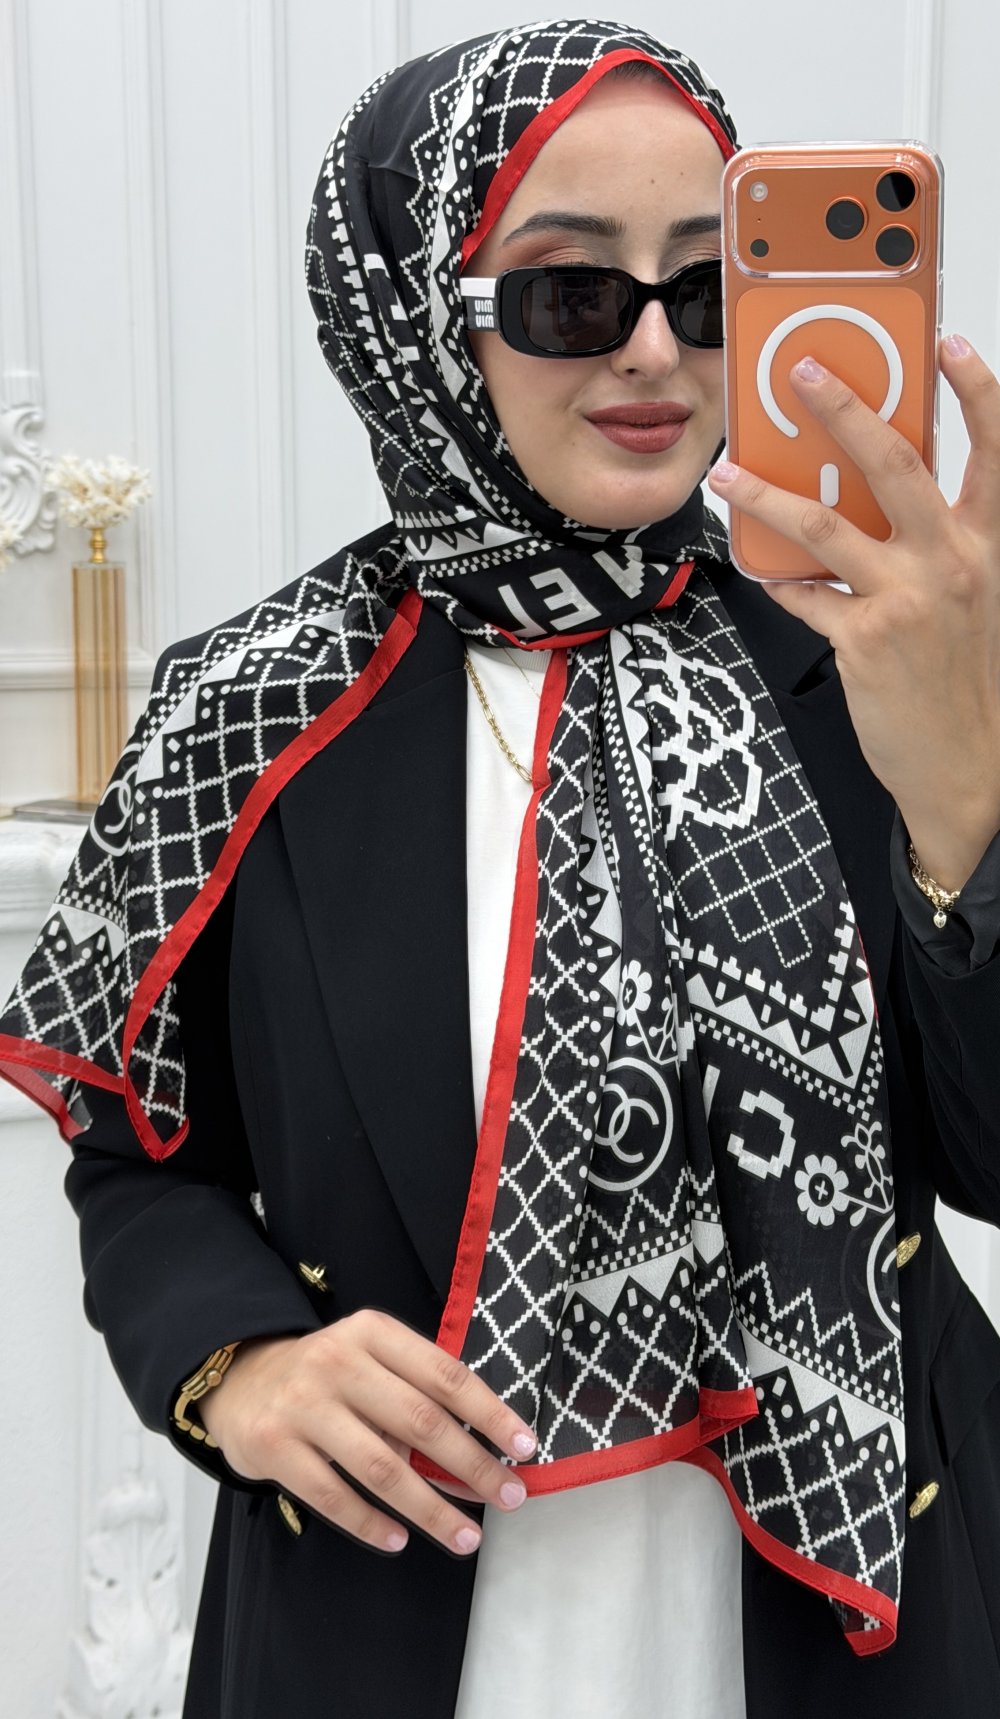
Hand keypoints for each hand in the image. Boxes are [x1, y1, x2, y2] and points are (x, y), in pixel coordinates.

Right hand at [198, 1309, 535, 1555]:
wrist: (242, 1380)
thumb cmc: (328, 1376)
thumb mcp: (370, 1361)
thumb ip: (415, 1396)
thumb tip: (479, 1459)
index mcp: (372, 1333)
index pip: (445, 1374)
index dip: (490, 1412)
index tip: (526, 1446)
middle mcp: (338, 1362)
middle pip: (420, 1421)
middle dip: (472, 1465)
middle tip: (509, 1497)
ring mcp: (303, 1405)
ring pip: (381, 1467)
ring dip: (431, 1508)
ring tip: (466, 1536)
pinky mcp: (274, 1448)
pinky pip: (332, 1496)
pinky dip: (371, 1523)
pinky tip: (400, 1539)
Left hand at [707, 336, 999, 890]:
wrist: (968, 766)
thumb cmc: (966, 681)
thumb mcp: (971, 597)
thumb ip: (935, 544)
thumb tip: (874, 497)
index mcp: (985, 544)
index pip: (992, 450)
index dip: (975, 391)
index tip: (949, 343)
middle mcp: (950, 561)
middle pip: (892, 462)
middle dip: (843, 407)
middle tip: (803, 372)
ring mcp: (906, 599)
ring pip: (823, 524)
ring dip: (766, 493)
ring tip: (728, 474)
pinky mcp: (865, 639)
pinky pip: (806, 595)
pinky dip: (782, 582)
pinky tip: (767, 573)